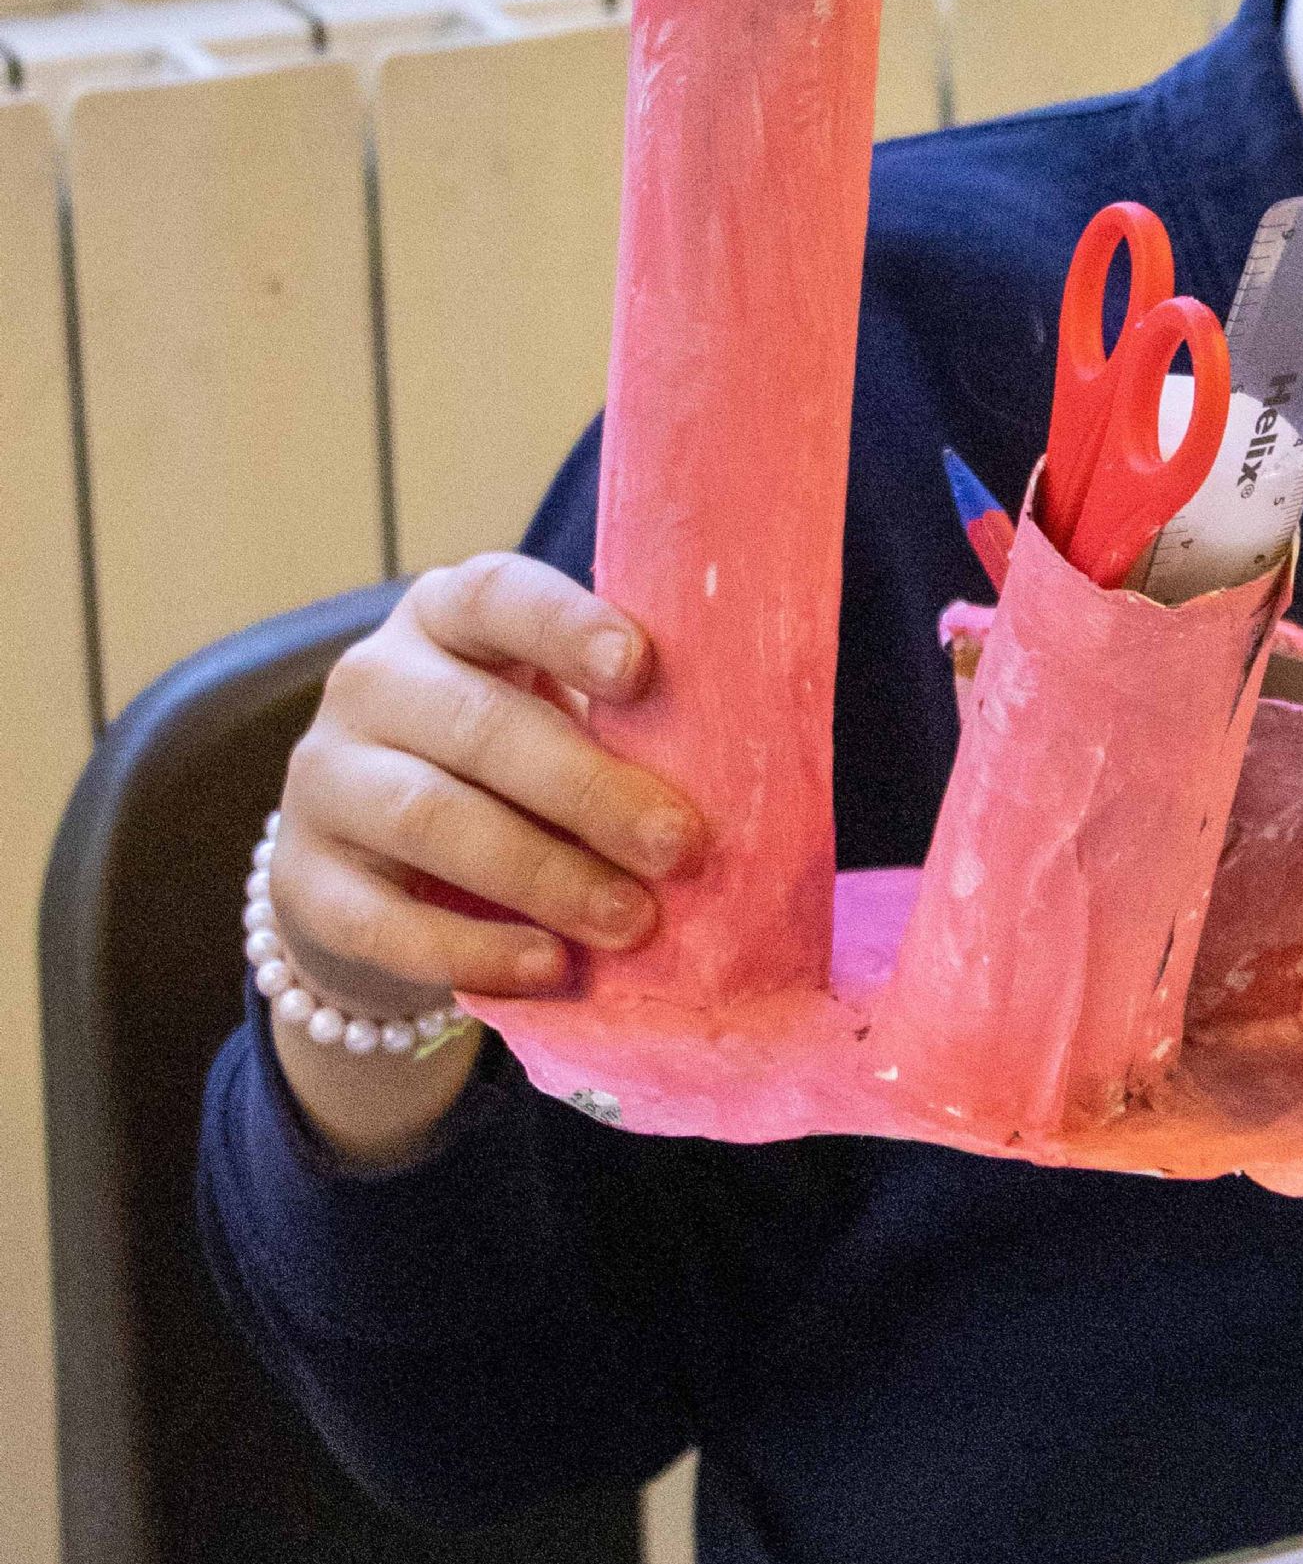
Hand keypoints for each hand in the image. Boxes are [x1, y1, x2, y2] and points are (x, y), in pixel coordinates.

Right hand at [263, 558, 699, 1163]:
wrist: (378, 875)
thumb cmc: (506, 778)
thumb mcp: (554, 722)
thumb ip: (618, 726)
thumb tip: (739, 774)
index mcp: (446, 618)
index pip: (496, 595)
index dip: (566, 626)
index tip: (642, 670)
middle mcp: (371, 682)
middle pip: (479, 726)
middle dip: (590, 790)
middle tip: (681, 847)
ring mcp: (324, 781)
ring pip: (430, 819)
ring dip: (543, 875)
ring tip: (631, 921)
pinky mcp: (302, 881)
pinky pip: (382, 919)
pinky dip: (471, 950)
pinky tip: (546, 969)